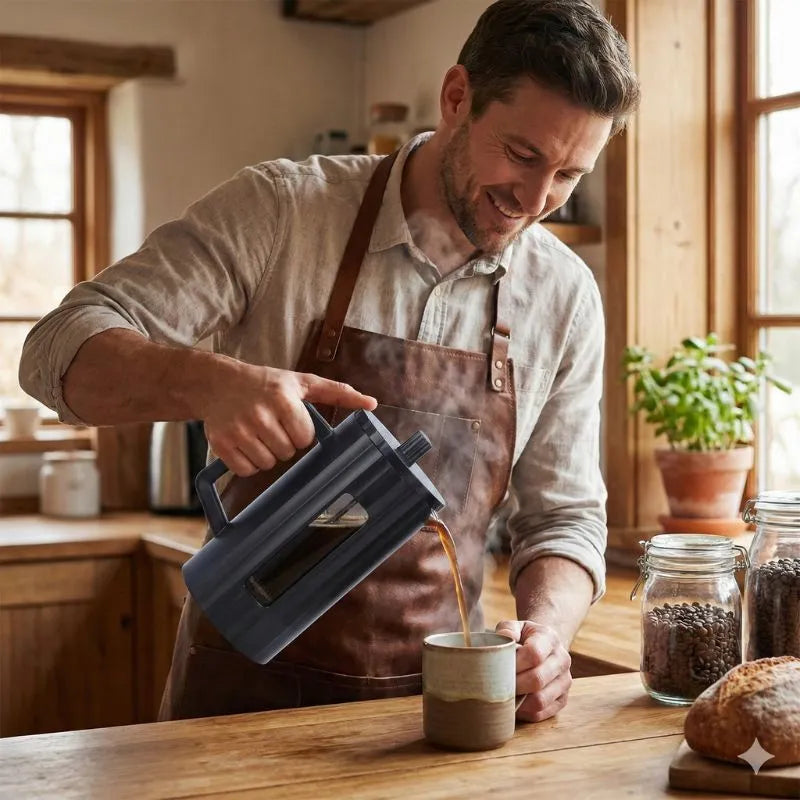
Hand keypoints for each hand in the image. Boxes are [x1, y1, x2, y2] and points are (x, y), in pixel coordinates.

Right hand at [200, 361, 375, 475]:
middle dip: (283, 442)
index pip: (305, 438)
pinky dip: (248, 462)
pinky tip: (244, 442)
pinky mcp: (221, 444)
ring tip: (258, 433)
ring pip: (267, 464)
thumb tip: (372, 403)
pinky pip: (245, 470)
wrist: (218, 382)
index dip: (300, 432)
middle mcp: (259, 414)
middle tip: (272, 425)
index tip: (289, 419)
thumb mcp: (302, 383)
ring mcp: (238, 430)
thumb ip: (338, 393)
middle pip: (287, 453)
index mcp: (283, 399)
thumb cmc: (266, 384)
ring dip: (266, 453)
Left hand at [495, 619, 572, 722]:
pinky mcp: (562, 699)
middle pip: (537, 679)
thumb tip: (503, 641)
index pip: (534, 654)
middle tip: (496, 685)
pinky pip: (541, 713)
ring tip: (504, 694)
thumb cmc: (525, 637)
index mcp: (550, 638)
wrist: (546, 646)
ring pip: (540, 700)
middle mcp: (562, 660)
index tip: (498, 667)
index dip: (515, 664)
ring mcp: (565, 681)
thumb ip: (507, 630)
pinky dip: (524, 711)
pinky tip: (514, 702)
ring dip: (518, 701)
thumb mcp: (516, 627)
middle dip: (513, 684)